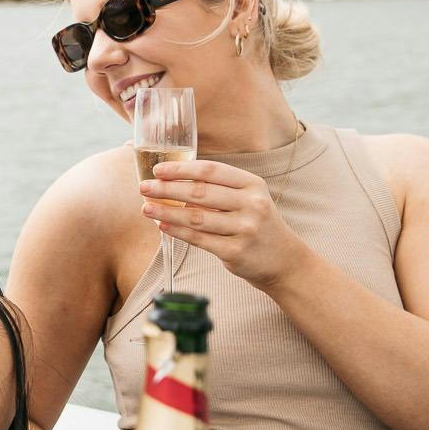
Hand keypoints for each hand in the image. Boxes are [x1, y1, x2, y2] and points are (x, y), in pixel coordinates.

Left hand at [140, 158, 310, 290]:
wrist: (284, 260)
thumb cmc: (257, 224)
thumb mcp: (248, 198)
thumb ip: (219, 189)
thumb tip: (172, 181)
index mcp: (252, 185)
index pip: (211, 171)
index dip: (182, 169)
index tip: (158, 170)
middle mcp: (251, 204)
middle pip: (200, 193)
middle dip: (167, 189)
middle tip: (144, 187)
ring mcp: (245, 229)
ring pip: (196, 217)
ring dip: (166, 211)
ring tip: (146, 207)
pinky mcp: (235, 252)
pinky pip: (199, 239)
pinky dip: (177, 231)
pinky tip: (162, 225)